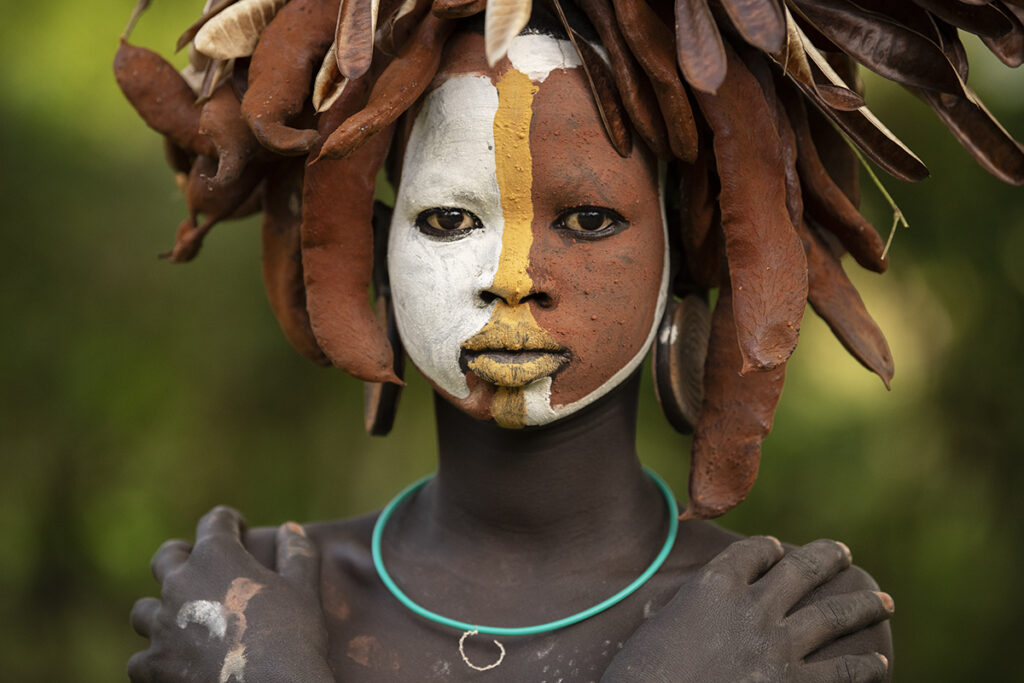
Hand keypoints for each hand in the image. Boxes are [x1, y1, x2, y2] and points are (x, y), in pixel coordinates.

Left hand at [128, 506, 335, 682]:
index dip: (228, 521)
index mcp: (217, 556)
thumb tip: (290, 529)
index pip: (215, 521)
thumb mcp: (304, 589)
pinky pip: (141, 659)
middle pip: (166, 558)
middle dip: (182, 557)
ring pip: (144, 611)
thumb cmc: (293, 637)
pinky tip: (173, 665)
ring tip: (181, 622)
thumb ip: (296, 553)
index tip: (237, 527)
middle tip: (200, 568)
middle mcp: (180, 584)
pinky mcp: (152, 666)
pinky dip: (155, 660)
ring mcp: (162, 626)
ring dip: (161, 612)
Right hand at [601, 537, 892, 682]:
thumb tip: (664, 609)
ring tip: (882, 601)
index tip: (777, 550)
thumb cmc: (640, 678)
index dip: (768, 548)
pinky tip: (878, 663)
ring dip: (862, 606)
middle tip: (843, 553)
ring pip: (833, 614)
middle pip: (801, 570)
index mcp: (712, 586)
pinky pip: (844, 672)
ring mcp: (779, 647)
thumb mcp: (650, 633)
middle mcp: (752, 607)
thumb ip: (669, 615)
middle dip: (826, 558)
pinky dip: (865, 666)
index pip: (753, 552)